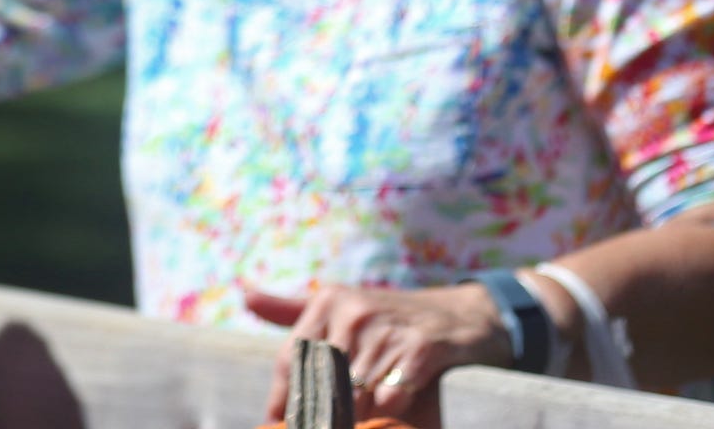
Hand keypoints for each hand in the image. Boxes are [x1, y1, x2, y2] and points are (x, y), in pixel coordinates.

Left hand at [247, 281, 507, 426]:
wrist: (467, 315)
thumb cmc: (393, 318)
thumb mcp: (343, 306)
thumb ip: (294, 310)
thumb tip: (246, 297)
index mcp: (328, 302)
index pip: (291, 361)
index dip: (283, 401)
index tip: (277, 426)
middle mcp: (353, 312)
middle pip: (321, 384)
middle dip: (321, 416)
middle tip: (325, 425)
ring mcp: (387, 329)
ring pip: (354, 396)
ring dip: (356, 417)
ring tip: (361, 421)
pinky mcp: (422, 349)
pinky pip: (391, 397)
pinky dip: (389, 413)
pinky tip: (393, 413)